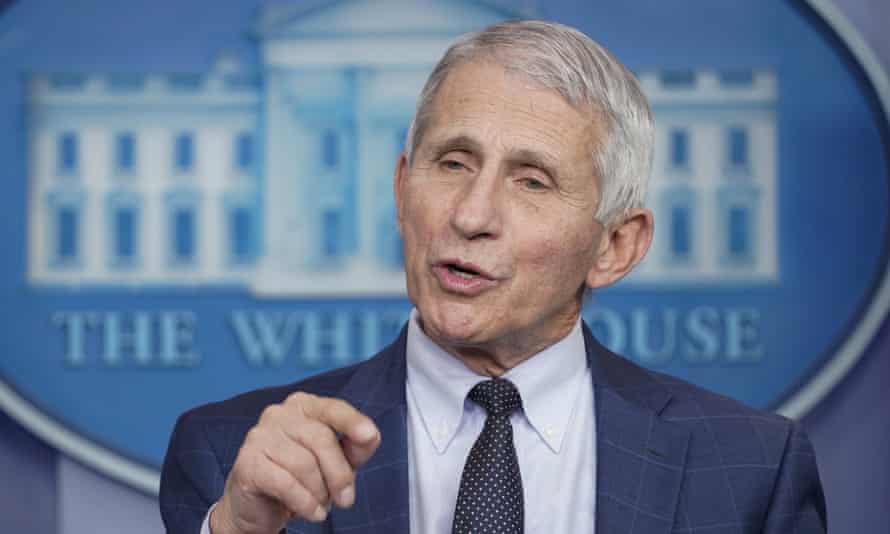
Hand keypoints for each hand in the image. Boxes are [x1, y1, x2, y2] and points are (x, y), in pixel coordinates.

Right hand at [210, 392, 380, 533]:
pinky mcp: (247, 463)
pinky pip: (286, 484)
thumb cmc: (301, 477)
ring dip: (320, 492)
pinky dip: (305, 503)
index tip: (369, 435)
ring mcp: (259, 436)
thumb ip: (354, 446)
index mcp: (303, 406)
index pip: (332, 408)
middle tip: (345, 499)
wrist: (258, 506)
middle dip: (340, 474)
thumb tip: (370, 436)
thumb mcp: (335, 460)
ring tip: (321, 504)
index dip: (352, 421)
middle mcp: (279, 414)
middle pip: (321, 439)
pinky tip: (312, 512)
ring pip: (304, 464)